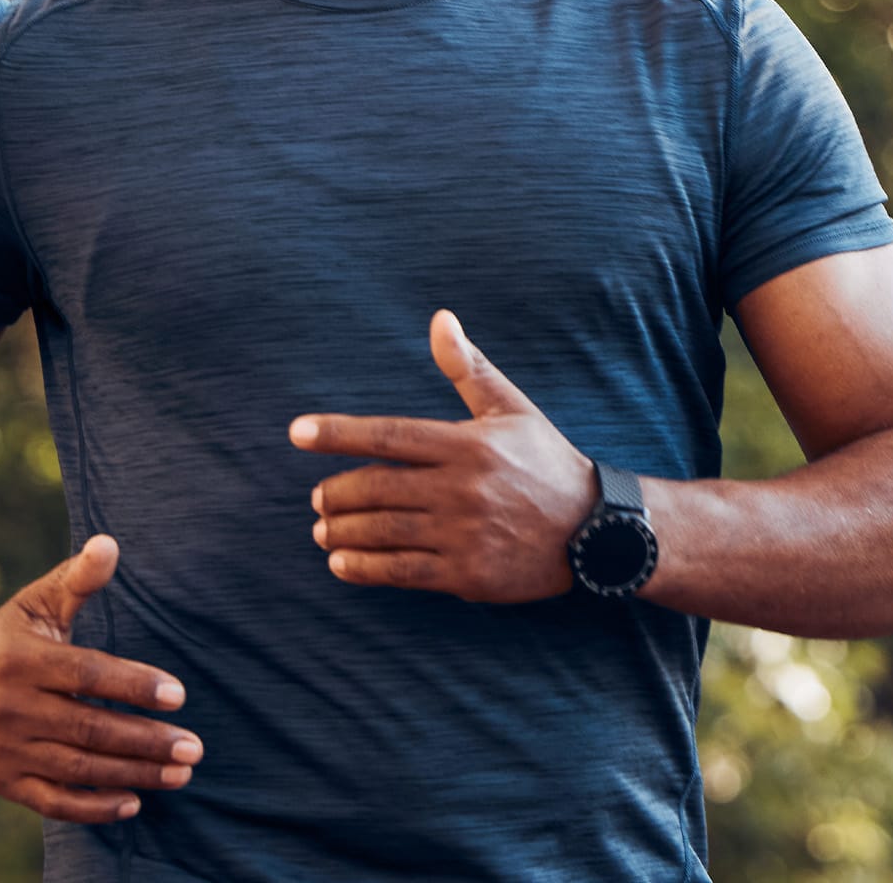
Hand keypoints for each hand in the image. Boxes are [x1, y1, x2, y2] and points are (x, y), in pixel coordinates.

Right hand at [0, 534, 202, 821]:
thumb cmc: (7, 637)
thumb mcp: (36, 602)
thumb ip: (77, 578)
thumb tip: (110, 543)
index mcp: (21, 660)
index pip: (87, 676)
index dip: (133, 685)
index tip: (178, 695)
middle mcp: (10, 708)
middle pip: (88, 729)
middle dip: (146, 741)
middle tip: (194, 747)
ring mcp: (4, 749)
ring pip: (77, 769)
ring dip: (132, 775)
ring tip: (180, 774)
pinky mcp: (3, 781)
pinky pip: (52, 802)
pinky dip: (93, 808)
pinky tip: (134, 802)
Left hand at [291, 310, 597, 603]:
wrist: (594, 529)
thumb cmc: (545, 461)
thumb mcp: (511, 408)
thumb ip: (468, 367)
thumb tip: (440, 319)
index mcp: (467, 443)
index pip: (389, 435)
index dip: (338, 434)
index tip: (297, 432)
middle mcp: (461, 487)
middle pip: (377, 487)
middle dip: (337, 492)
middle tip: (318, 496)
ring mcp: (463, 533)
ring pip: (383, 531)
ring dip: (341, 530)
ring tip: (321, 528)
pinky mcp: (468, 574)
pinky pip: (402, 571)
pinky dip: (363, 567)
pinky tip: (340, 562)